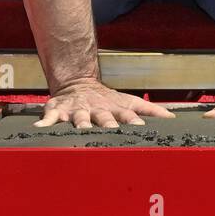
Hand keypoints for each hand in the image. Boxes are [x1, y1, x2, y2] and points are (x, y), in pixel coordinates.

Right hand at [36, 78, 175, 128]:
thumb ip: (152, 110)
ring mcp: (78, 110)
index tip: (140, 127)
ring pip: (79, 119)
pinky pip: (51, 117)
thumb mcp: (131, 102)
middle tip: (112, 130)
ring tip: (80, 130)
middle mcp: (97, 110)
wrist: (78, 85)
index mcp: (115, 109)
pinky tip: (40, 128)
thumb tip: (174, 117)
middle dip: (107, 124)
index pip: (127, 115)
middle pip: (103, 118)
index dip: (134, 120)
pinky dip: (46, 122)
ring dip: (80, 124)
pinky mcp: (59, 110)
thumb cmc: (108, 100)